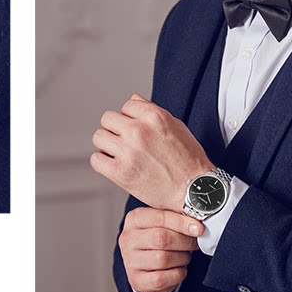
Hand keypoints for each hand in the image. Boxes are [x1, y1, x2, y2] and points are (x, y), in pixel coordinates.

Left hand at [91, 92, 212, 209]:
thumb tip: (132, 100)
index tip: (135, 129)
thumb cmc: (188, 159)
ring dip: (107, 144)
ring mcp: (129, 152)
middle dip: (115, 129)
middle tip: (124, 141)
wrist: (194, 190)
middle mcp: (139, 131)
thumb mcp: (175, 125)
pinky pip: (96, 160)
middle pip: (108, 118)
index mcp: (154, 116)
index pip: (126, 105)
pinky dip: (102, 162)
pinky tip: (113, 165)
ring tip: (118, 153)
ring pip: (99, 137)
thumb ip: (151, 110)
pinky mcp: (122, 173)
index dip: (130, 118)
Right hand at [119, 200, 203, 291]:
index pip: (159, 217)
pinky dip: (177, 274)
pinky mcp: (136, 281)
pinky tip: (180, 269)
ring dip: (181, 258)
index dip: (181, 223)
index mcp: (134, 219)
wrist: (145, 266)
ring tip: (186, 256)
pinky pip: (161, 279)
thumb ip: (175, 218)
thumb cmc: (156, 240)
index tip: (198, 228)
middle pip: (161, 238)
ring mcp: (130, 261)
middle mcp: (128, 239)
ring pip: (163, 259)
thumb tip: (196, 225)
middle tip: (194, 244)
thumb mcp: (161, 224)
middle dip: (184, 242)